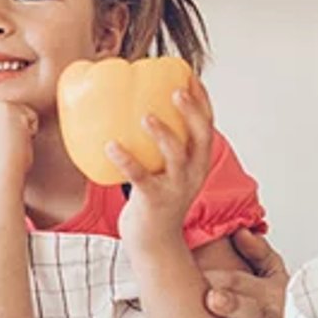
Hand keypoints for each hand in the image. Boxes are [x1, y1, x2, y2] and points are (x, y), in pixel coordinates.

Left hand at [113, 81, 213, 245]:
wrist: (153, 242)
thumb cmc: (153, 201)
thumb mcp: (163, 171)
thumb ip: (157, 148)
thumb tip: (130, 115)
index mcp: (197, 161)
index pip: (207, 125)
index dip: (202, 100)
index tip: (189, 76)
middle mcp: (193, 173)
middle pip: (200, 136)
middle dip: (192, 111)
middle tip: (176, 89)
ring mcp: (176, 188)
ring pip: (176, 157)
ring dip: (163, 134)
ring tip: (145, 116)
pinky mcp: (154, 201)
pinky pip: (140, 178)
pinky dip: (126, 160)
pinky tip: (111, 146)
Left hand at [206, 227, 314, 317]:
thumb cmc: (286, 316)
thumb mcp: (278, 283)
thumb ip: (260, 258)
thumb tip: (239, 231)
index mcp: (274, 300)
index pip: (249, 286)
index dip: (227, 281)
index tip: (203, 277)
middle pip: (261, 315)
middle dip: (238, 306)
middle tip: (212, 299)